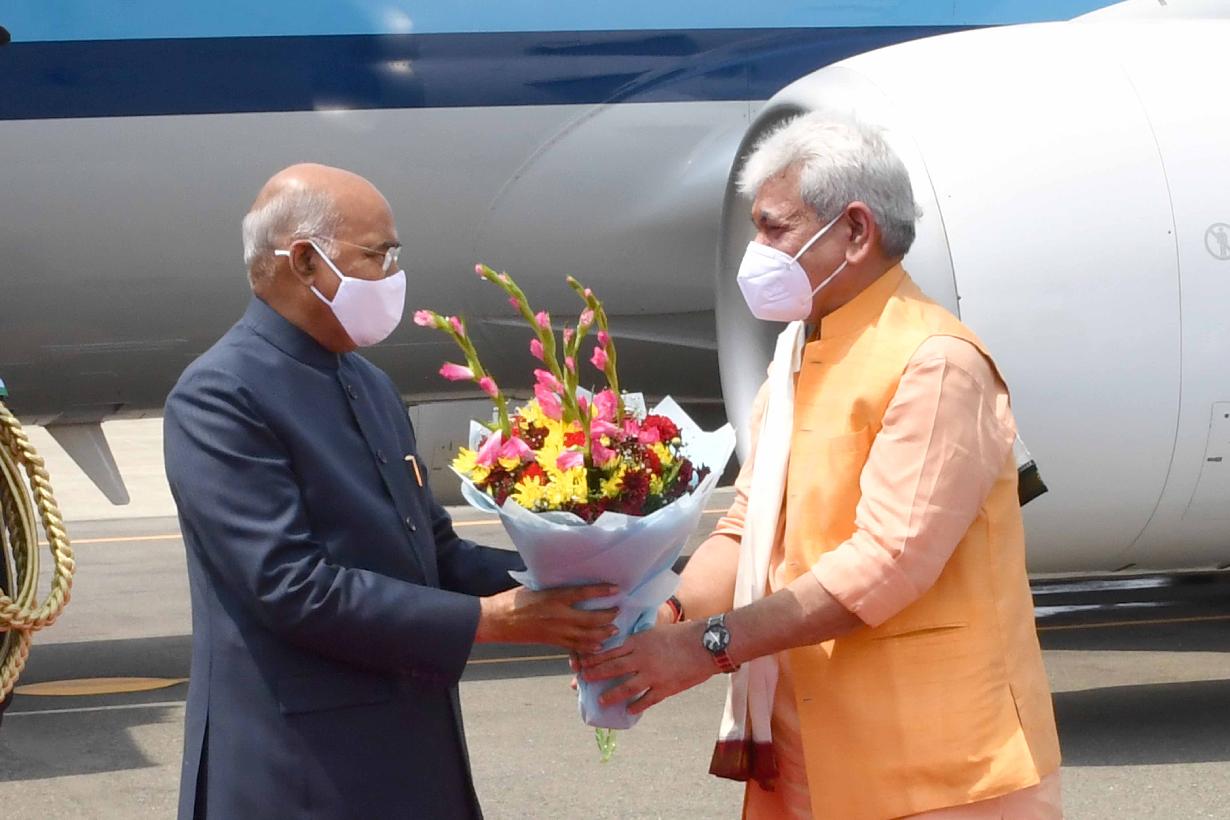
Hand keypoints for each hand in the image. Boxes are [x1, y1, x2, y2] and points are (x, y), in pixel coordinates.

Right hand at [476, 584, 617, 652]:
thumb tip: (568, 581)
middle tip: (618, 611)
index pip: (583, 593)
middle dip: (608, 616)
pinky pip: (575, 647)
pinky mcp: (552, 642)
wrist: (498, 620)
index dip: (601, 591)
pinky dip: (588, 647)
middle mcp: (558, 615)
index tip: (616, 589)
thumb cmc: (513, 600)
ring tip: (613, 629)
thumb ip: (553, 587)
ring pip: (587, 635)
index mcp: (554, 597)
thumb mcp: (535, 587)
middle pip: (591, 618)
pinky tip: (598, 646)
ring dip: (603, 633)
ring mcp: (556, 631)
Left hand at [580, 621, 716, 714]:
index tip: (583, 663)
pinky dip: (637, 706)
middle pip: (613, 668)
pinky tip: (629, 711)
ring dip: (612, 695)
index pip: (611, 651)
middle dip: (596, 674)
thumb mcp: (658, 631)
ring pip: (626, 687)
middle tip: (582, 680)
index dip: (595, 659)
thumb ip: (642, 640)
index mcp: (639, 642)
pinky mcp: (665, 688)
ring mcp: (653, 675)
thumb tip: (628, 646)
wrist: (707, 644)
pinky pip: (647, 700)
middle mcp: (642, 659)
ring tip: (601, 701)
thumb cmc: (685, 634)